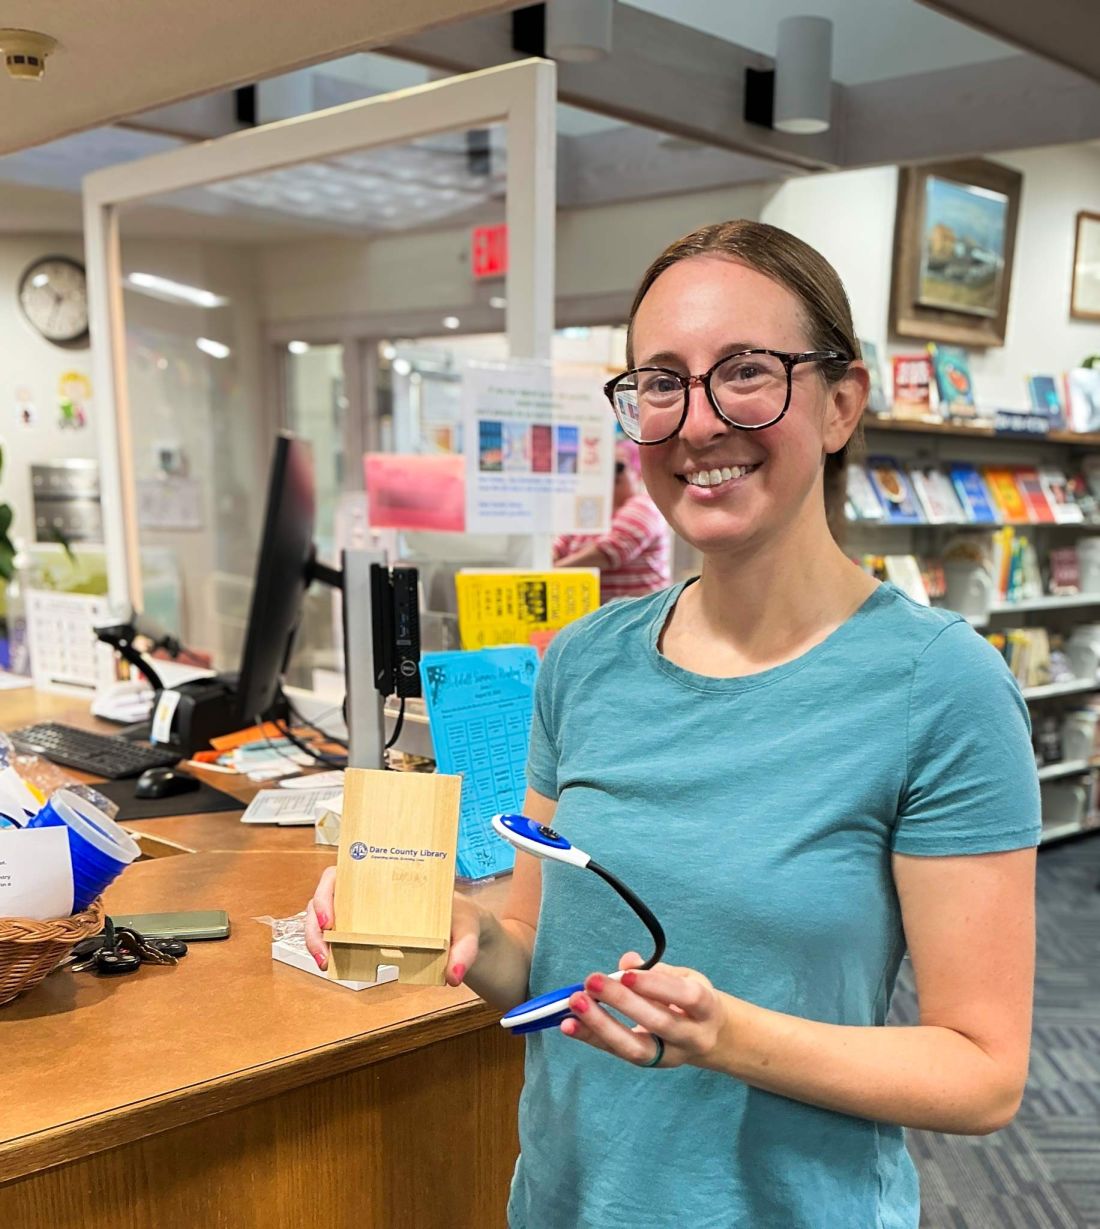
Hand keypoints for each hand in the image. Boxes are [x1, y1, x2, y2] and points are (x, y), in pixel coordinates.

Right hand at [303, 867, 482, 986]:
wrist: (465, 930)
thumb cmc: (462, 920)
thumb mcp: (469, 929)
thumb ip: (464, 951)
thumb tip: (452, 977)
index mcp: (390, 877)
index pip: (346, 870)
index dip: (329, 891)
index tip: (331, 918)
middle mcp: (370, 891)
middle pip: (325, 894)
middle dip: (315, 922)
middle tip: (323, 952)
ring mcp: (363, 911)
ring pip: (323, 915)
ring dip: (316, 937)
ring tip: (326, 962)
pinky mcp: (363, 931)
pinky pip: (334, 934)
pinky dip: (327, 947)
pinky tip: (333, 963)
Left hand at [561, 951, 727, 1069]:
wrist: (714, 1039)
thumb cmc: (694, 1002)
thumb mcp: (687, 979)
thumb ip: (658, 971)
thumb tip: (626, 962)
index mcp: (707, 1008)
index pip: (686, 997)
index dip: (656, 985)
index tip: (625, 974)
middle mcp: (692, 1036)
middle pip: (659, 1023)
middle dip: (622, 1002)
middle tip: (591, 982)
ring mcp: (671, 1055)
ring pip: (637, 1047)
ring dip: (602, 1024)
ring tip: (575, 1004)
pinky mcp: (650, 1064)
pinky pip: (619, 1052)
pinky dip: (592, 1037)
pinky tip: (569, 1024)